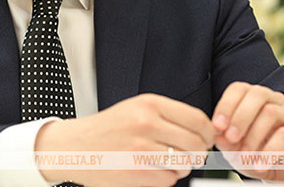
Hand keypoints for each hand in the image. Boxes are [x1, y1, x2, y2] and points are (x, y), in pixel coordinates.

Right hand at [34, 93, 215, 185]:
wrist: (75, 147)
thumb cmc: (108, 129)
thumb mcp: (135, 109)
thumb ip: (167, 116)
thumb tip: (204, 131)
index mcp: (148, 104)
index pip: (197, 119)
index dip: (208, 133)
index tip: (207, 139)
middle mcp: (146, 123)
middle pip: (196, 143)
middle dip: (198, 153)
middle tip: (191, 155)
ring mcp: (141, 149)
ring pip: (185, 163)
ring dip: (182, 167)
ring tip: (168, 163)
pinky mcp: (136, 172)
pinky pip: (169, 179)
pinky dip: (166, 178)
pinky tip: (152, 171)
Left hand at [212, 82, 283, 182]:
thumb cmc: (256, 153)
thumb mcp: (235, 148)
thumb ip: (225, 141)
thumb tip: (218, 136)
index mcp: (252, 98)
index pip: (238, 88)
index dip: (226, 105)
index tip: (217, 126)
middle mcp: (272, 100)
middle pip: (257, 94)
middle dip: (240, 117)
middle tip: (231, 138)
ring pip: (270, 112)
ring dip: (253, 137)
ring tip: (245, 157)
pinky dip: (269, 152)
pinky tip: (259, 166)